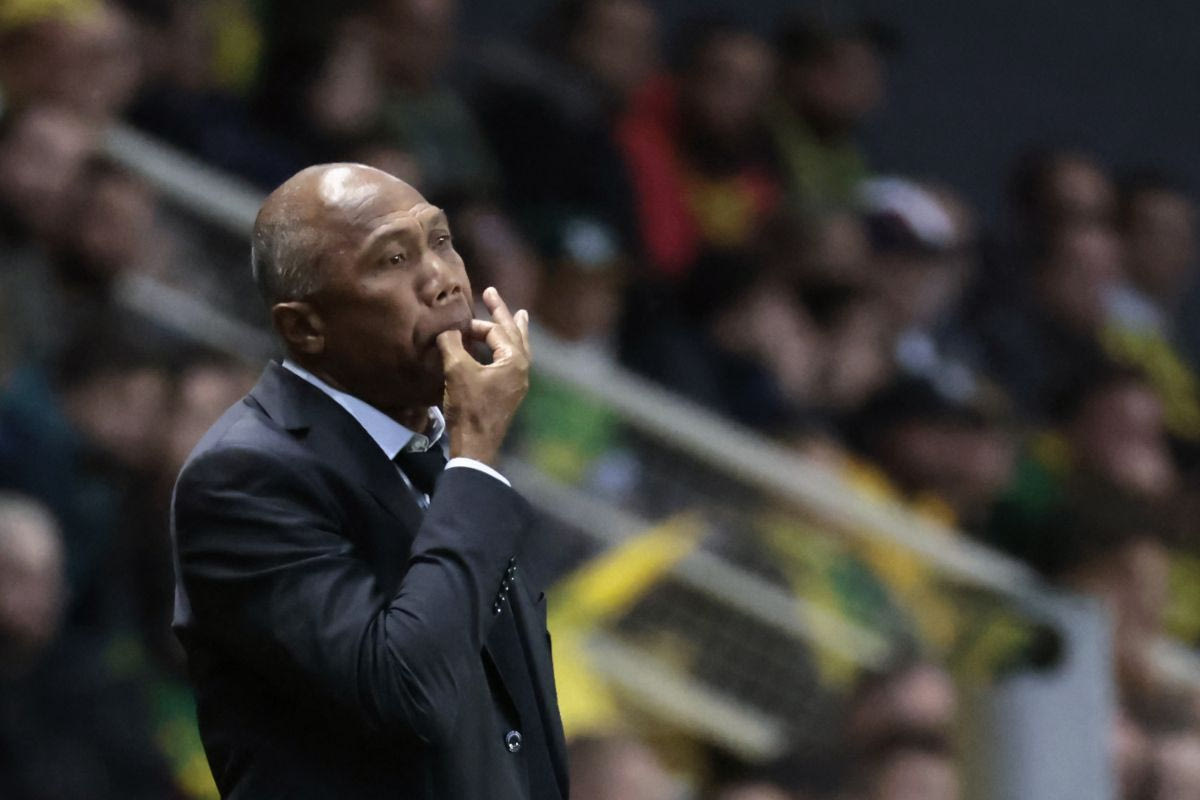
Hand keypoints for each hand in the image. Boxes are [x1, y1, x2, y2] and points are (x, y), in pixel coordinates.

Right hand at [436, 287, 530, 466]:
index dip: (475, 324)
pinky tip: (502, 349)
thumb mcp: (457, 370)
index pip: (496, 331)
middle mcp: (522, 369)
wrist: (475, 445)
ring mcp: (517, 382)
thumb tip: (446, 329)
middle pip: (514, 333)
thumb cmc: (469, 407)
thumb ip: (452, 344)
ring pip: (518, 347)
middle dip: (502, 313)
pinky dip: (506, 349)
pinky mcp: (509, 393)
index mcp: (515, 360)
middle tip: (492, 293)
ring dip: (513, 330)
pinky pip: (511, 362)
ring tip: (519, 314)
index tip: (455, 325)